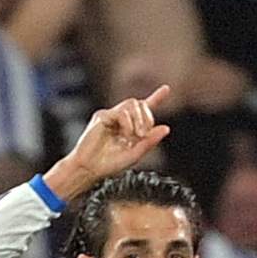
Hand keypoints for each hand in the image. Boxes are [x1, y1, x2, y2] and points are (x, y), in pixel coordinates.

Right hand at [47, 88, 171, 195]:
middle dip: (147, 117)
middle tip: (143, 135)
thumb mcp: (135, 154)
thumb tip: (166, 128)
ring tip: (136, 136)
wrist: (90, 168)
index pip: (145, 108)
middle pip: (140, 104)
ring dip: (139, 119)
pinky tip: (125, 134)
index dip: (157, 97)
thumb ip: (150, 141)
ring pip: (132, 103)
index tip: (166, 88)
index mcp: (131, 127)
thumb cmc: (110, 165)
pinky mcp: (101, 116)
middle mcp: (121, 119)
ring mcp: (111, 116)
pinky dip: (127, 123)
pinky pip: (121, 112)